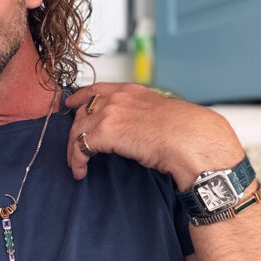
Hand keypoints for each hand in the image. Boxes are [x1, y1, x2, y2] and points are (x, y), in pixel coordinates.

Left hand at [65, 83, 244, 188]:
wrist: (190, 139)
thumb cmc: (184, 132)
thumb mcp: (159, 114)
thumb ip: (140, 115)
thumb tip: (134, 129)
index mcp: (131, 91)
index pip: (97, 89)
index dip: (80, 98)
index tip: (70, 103)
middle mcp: (117, 98)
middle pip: (83, 111)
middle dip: (74, 129)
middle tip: (72, 146)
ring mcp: (109, 113)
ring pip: (78, 130)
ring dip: (74, 150)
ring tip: (76, 166)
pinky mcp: (105, 132)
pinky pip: (80, 147)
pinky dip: (77, 161)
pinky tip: (80, 171)